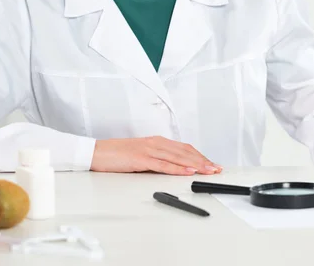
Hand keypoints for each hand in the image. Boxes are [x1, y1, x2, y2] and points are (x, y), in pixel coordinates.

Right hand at [90, 136, 221, 175]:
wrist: (97, 152)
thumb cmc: (117, 155)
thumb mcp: (142, 156)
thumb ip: (157, 159)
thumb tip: (173, 168)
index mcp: (157, 141)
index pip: (184, 148)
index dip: (200, 156)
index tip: (211, 164)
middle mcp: (155, 143)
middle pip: (185, 151)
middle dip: (203, 161)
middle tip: (216, 169)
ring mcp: (149, 150)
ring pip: (177, 157)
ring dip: (195, 164)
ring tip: (208, 171)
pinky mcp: (141, 158)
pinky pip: (163, 164)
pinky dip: (177, 168)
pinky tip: (187, 171)